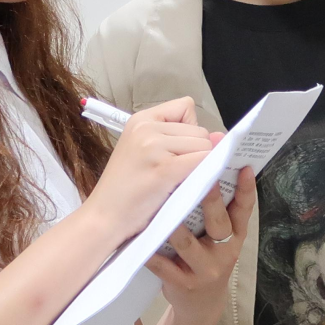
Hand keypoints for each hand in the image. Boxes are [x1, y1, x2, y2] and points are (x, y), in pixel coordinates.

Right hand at [86, 98, 220, 237]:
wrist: (103, 218)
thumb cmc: (126, 189)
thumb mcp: (145, 153)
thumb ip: (180, 139)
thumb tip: (221, 135)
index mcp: (141, 119)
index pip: (185, 107)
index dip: (189, 129)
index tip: (176, 150)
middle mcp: (147, 127)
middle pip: (200, 130)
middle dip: (195, 152)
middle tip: (172, 173)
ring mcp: (154, 147)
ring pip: (205, 146)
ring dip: (198, 166)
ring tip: (173, 181)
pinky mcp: (164, 168)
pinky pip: (203, 161)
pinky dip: (203, 174)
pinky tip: (185, 186)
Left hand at [145, 166, 254, 324]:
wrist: (201, 304)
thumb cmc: (208, 258)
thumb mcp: (222, 236)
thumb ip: (219, 206)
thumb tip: (212, 161)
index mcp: (236, 235)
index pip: (244, 209)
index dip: (246, 188)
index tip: (244, 165)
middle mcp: (225, 251)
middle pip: (218, 222)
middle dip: (211, 199)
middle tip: (203, 176)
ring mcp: (204, 269)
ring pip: (187, 244)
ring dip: (174, 225)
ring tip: (162, 203)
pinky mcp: (183, 283)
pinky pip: (163, 265)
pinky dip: (151, 251)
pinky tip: (139, 236)